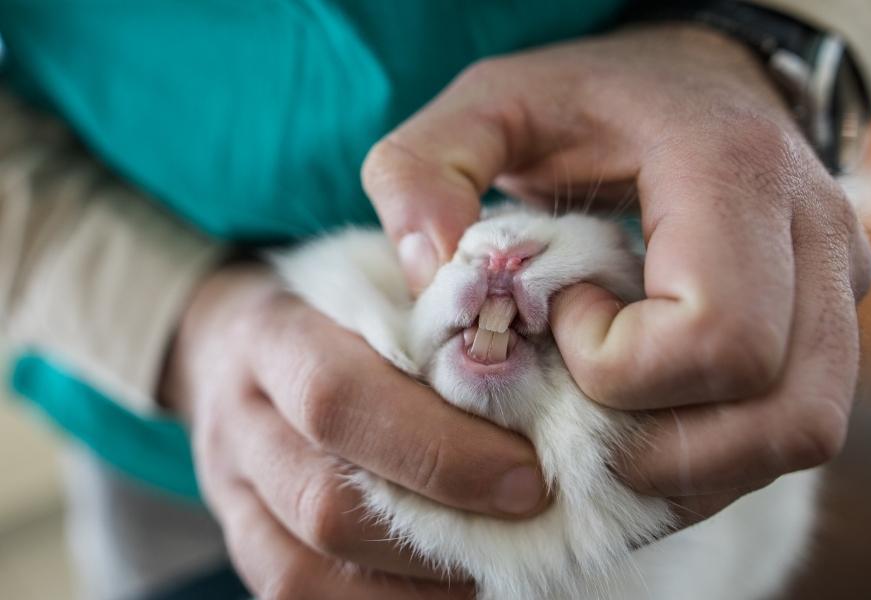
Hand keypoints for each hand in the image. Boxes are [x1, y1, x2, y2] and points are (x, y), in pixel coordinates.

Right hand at [161, 262, 546, 597]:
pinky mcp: (242, 540)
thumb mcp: (370, 274)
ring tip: (496, 562)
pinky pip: (296, 596)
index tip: (527, 475)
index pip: (339, 398)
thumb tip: (520, 329)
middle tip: (530, 520)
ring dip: (416, 582)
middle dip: (441, 523)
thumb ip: (429, 295)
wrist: (230, 345)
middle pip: (324, 502)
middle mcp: (240, 421)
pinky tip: (446, 586)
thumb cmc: (328, 306)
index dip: (437, 448)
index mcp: (272, 335)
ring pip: (305, 569)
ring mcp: (229, 492)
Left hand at [362, 25, 870, 523]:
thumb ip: (423, 171)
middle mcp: (814, 232)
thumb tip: (426, 275)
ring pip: (797, 432)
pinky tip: (646, 428)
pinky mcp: (830, 322)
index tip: (556, 315)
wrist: (686, 79)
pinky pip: (792, 428)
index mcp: (733, 170)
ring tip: (609, 422)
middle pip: (774, 408)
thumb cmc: (585, 98)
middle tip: (579, 385)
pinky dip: (713, 455)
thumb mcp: (488, 107)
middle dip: (652, 433)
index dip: (615, 364)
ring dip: (690, 460)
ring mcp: (837, 282)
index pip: (713, 334)